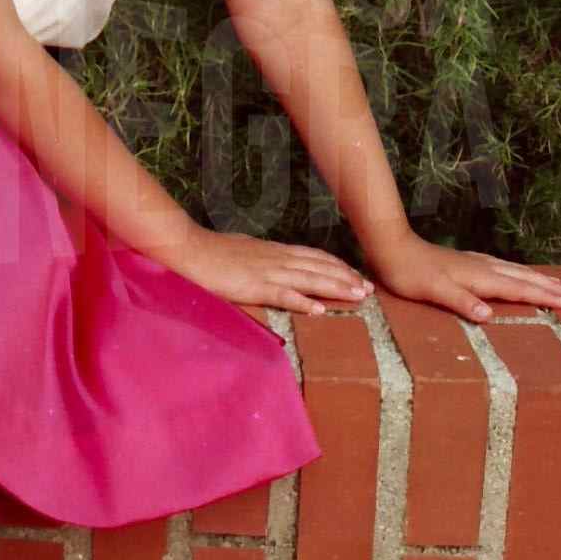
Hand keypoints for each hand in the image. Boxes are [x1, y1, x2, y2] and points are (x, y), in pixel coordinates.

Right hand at [172, 226, 373, 314]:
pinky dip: (303, 301)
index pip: (314, 256)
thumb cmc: (213, 250)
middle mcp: (277, 259)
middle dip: (347, 278)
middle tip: (370, 289)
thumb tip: (274, 262)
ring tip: (358, 297)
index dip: (337, 266)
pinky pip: (283, 294)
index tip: (356, 275)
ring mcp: (267, 272)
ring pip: (310, 279)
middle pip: (319, 267)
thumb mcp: (245, 249)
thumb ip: (263, 257)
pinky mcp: (254, 286)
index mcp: (275, 251)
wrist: (190, 250)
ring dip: (336, 287)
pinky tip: (319, 309)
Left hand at [366, 230, 560, 320]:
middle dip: (547, 286)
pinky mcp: (465, 261)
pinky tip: (515, 272)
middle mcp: (481, 268)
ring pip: (513, 270)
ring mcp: (473, 262)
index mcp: (478, 277)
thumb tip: (489, 316)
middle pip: (521, 277)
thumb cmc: (409, 273)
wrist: (391, 246)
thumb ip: (461, 302)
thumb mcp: (433, 291)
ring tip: (555, 282)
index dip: (541, 296)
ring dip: (535, 277)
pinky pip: (501, 267)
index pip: (517, 289)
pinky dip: (516, 271)